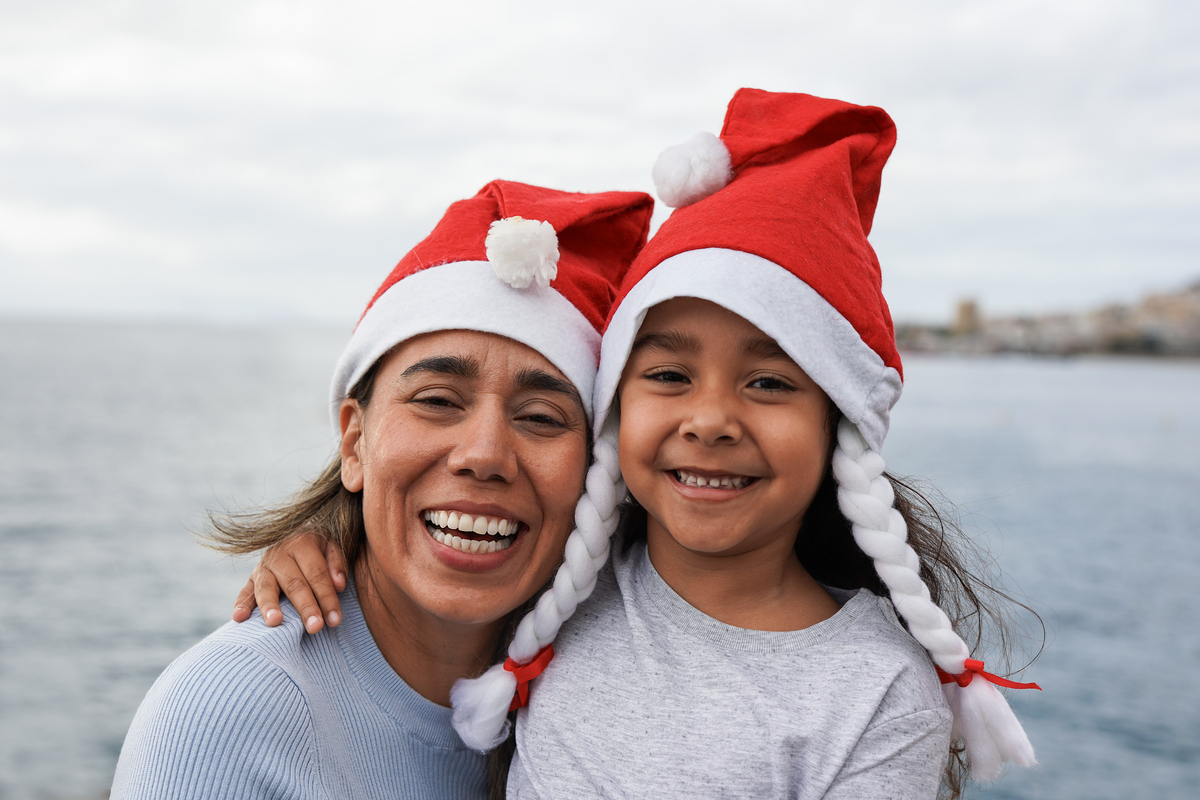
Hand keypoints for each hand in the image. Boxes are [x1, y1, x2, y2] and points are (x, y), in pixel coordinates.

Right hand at [232, 531, 347, 633]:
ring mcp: (263, 566)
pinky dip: (241, 604)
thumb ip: (337, 563)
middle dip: (306, 607)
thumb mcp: (333, 545)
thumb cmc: (319, 547)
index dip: (327, 597)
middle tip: (315, 627)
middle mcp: (280, 553)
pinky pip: (245, 591)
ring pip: (266, 587)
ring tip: (275, 622)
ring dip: (270, 606)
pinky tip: (239, 618)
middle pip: (294, 583)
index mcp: (302, 543)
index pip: (317, 573)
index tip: (335, 620)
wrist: (295, 533)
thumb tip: (339, 585)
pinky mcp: (252, 577)